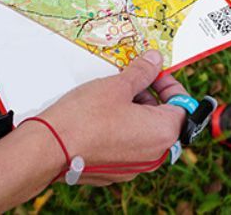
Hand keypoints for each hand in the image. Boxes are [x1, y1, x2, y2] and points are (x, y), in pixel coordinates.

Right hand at [33, 50, 186, 184]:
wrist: (48, 148)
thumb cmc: (85, 117)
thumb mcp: (117, 85)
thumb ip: (142, 72)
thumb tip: (155, 60)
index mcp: (162, 134)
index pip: (182, 106)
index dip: (169, 84)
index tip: (155, 71)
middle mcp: (153, 155)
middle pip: (162, 119)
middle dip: (148, 96)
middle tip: (129, 79)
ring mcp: (133, 167)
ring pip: (142, 132)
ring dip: (132, 111)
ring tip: (111, 94)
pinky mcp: (113, 171)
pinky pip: (125, 146)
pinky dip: (118, 129)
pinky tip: (99, 115)